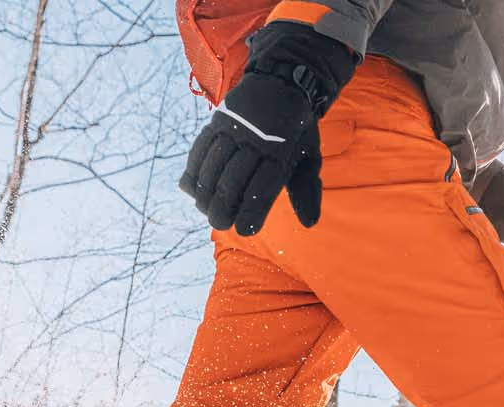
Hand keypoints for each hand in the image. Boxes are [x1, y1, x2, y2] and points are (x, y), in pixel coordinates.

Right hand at [179, 71, 322, 235]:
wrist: (282, 80)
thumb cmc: (297, 129)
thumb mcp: (309, 154)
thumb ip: (307, 189)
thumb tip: (310, 223)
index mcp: (281, 150)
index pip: (262, 188)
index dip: (251, 212)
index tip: (244, 229)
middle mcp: (255, 139)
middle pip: (232, 180)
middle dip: (223, 207)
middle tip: (220, 222)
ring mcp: (234, 128)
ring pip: (213, 166)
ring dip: (205, 193)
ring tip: (206, 209)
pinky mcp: (218, 120)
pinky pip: (201, 148)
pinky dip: (194, 170)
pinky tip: (193, 188)